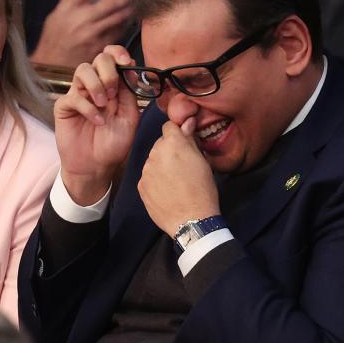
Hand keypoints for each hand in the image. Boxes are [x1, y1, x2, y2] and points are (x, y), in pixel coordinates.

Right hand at [31, 0, 136, 67]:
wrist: (51, 68)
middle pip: (111, 2)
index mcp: (69, 8)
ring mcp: (92, 35)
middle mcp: (82, 20)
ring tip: (137, 3)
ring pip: (118, 18)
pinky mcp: (100, 48)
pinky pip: (117, 33)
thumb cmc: (53, 40)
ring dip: (129, 10)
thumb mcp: (56, 14)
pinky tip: (128, 21)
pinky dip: (123, 25)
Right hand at [55, 45, 140, 203]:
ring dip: (96, 85)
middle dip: (109, 72)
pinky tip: (96, 121)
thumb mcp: (130, 118)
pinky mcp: (65, 107)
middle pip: (99, 59)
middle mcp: (96, 86)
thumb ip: (130, 93)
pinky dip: (87, 108)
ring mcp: (79, 95)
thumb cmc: (113, 144)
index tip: (126, 61)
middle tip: (114, 93)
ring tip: (103, 105)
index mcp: (114, 85)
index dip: (118, 53)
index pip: (113, 57)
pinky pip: (74, 96)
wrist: (96, 167)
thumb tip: (130, 69)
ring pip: (83, 70)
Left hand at [138, 119, 220, 235]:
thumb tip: (187, 122)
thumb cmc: (202, 190)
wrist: (191, 220)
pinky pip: (148, 177)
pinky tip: (167, 191)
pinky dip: (155, 181)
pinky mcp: (141, 186)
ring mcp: (146, 170)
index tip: (184, 143)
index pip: (169, 126)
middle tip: (183, 166)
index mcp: (172, 143)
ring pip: (153, 161)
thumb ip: (190, 139)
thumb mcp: (203, 161)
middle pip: (160, 144)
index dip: (177, 134)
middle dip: (170, 151)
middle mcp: (155, 153)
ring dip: (162, 166)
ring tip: (176, 182)